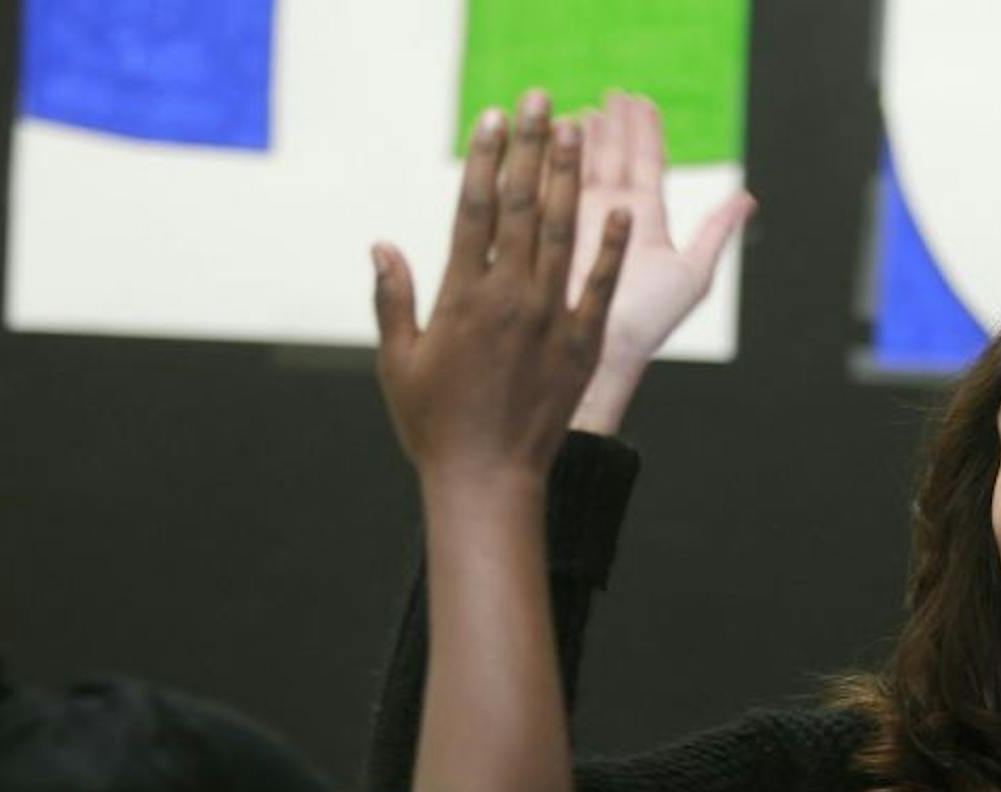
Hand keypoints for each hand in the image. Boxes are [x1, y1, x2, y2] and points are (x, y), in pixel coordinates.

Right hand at [373, 91, 631, 488]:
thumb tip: (381, 246)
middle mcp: (509, 298)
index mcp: (461, 297)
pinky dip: (611, 248)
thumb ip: (392, 299)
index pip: (476, 210)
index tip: (494, 119)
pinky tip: (620, 210)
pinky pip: (600, 287)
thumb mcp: (399, 362)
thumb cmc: (434, 426)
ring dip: (570, 179)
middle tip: (541, 100)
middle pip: (524, 206)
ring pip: (563, 234)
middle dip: (532, 148)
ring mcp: (550, 319)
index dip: (487, 159)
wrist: (488, 481)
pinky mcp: (581, 345)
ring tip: (577, 132)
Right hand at [567, 91, 754, 434]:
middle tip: (609, 94)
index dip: (643, 131)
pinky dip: (547, 160)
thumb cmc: (649, 321)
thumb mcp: (692, 274)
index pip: (646, 164)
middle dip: (611, 125)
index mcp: (644, 221)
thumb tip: (748, 197)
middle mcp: (611, 217)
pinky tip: (547, 137)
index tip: (639, 100)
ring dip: (580, 135)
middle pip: (611, 158)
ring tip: (581, 109)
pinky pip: (547, 186)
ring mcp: (577, 222)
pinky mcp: (547, 231)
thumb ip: (715, 231)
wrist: (602, 352)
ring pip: (578, 167)